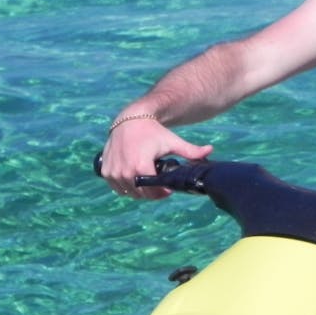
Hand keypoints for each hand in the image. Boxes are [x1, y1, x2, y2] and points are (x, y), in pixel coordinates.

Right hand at [99, 118, 213, 200]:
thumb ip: (191, 150)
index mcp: (141, 166)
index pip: (152, 190)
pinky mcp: (105, 171)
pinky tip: (136, 178)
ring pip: (129, 193)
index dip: (162, 192)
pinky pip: (117, 188)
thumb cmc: (153, 131)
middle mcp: (124, 171)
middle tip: (159, 185)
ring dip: (139, 191)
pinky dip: (126, 187)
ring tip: (148, 180)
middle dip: (152, 192)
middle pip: (141, 194)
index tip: (168, 189)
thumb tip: (210, 150)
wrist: (130, 120)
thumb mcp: (172, 141)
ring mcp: (113, 172)